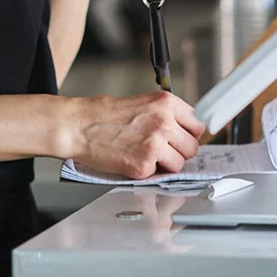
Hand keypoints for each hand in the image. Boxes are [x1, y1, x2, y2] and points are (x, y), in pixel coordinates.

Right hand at [66, 91, 205, 178]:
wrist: (78, 125)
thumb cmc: (102, 114)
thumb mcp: (141, 102)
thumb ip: (165, 114)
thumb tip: (183, 131)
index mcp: (165, 102)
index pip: (197, 124)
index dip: (188, 134)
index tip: (182, 138)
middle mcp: (164, 122)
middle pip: (193, 146)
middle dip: (179, 151)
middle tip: (162, 149)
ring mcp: (155, 144)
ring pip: (180, 163)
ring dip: (167, 164)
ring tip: (146, 154)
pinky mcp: (144, 165)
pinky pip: (160, 174)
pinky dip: (149, 171)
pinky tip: (134, 159)